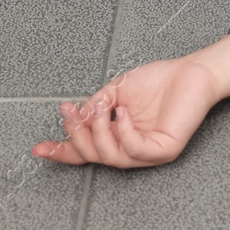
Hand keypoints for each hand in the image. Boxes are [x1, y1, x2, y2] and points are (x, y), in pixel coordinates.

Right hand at [33, 57, 216, 168]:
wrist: (190, 72)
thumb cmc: (158, 81)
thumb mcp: (116, 91)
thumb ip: (95, 105)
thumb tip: (76, 117)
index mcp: (117, 137)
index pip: (86, 151)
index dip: (62, 151)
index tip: (39, 148)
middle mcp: (130, 149)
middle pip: (93, 156)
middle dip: (77, 134)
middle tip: (72, 112)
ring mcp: (147, 153)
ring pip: (110, 157)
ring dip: (98, 132)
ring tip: (100, 108)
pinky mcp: (164, 151)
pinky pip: (134, 150)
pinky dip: (122, 132)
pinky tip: (122, 113)